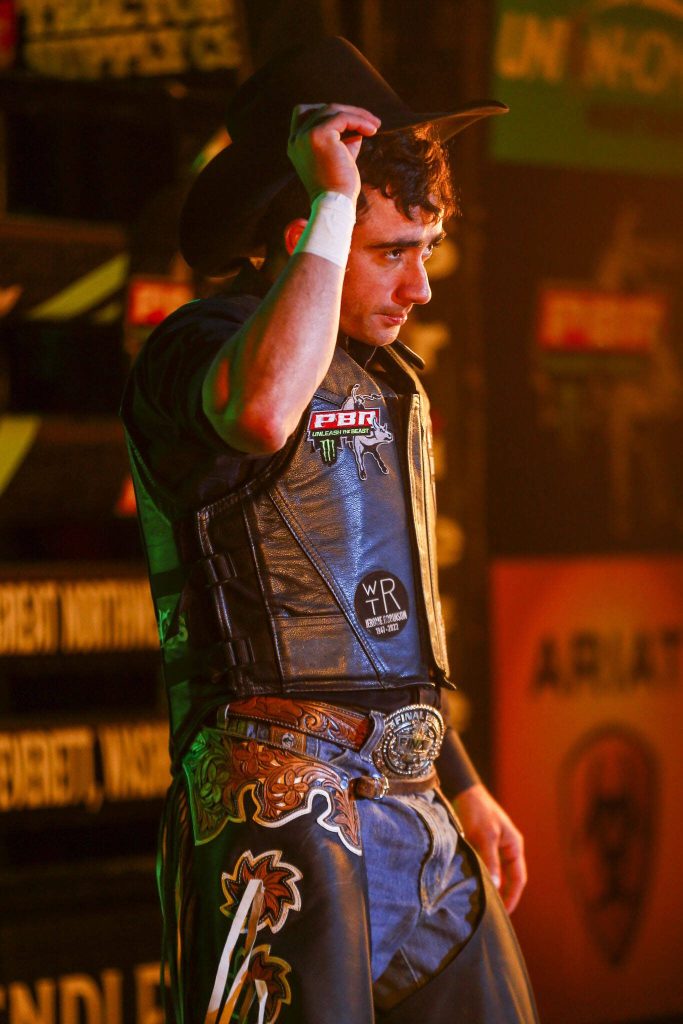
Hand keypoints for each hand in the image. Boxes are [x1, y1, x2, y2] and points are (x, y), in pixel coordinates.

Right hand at [287, 103, 379, 202]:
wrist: (336, 203)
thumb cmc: (340, 185)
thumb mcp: (340, 155)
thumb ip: (345, 138)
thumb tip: (359, 122)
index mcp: (296, 144)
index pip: (306, 114)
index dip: (329, 113)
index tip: (352, 122)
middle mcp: (296, 138)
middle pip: (321, 109)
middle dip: (348, 112)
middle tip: (371, 121)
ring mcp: (304, 136)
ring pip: (332, 110)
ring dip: (356, 115)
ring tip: (374, 125)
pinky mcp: (317, 135)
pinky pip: (341, 118)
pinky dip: (359, 121)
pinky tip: (372, 130)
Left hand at [454, 783, 526, 913]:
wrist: (464, 791)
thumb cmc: (478, 811)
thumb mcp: (484, 836)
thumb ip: (491, 861)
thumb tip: (497, 887)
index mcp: (514, 846)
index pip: (518, 879)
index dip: (512, 897)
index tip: (504, 914)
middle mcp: (508, 848)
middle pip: (509, 879)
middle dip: (503, 896)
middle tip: (492, 915)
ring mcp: (496, 847)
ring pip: (497, 874)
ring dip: (492, 887)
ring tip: (482, 905)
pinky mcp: (483, 845)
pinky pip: (486, 867)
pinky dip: (482, 877)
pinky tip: (473, 887)